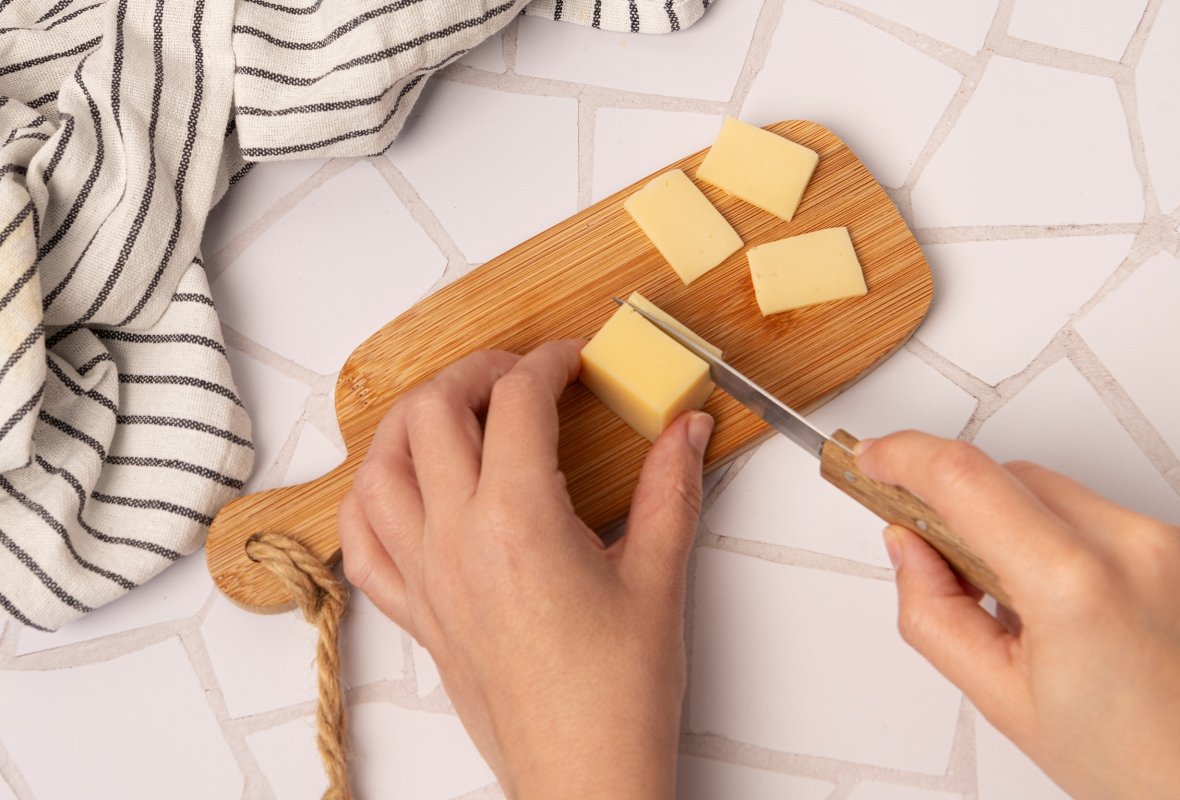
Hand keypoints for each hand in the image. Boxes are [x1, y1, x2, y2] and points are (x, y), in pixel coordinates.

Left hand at [337, 341, 713, 799]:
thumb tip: (686, 429)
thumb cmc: (618, 693)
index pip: (517, 402)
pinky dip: (372, 497)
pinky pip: (361, 540)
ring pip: (378, 465)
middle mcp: (456, 539)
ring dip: (411, 422)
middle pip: (431, 412)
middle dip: (474, 373)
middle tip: (518, 376)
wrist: (584, 773)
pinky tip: (405, 487)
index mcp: (517, 521)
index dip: (547, 361)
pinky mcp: (414, 611)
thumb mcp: (659, 578)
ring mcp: (423, 575)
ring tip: (456, 414)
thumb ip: (672, 488)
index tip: (571, 359)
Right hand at [857, 431, 1179, 799]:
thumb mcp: (1002, 698)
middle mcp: (1132, 546)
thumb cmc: (1137, 765)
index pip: (966, 478)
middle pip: (1008, 477)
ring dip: (1011, 523)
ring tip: (1011, 599)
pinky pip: (1095, 514)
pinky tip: (1061, 602)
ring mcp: (1167, 543)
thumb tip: (907, 548)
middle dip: (958, 506)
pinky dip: (1059, 539)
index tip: (872, 458)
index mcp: (1076, 585)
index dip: (904, 456)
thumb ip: (933, 612)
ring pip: (1051, 491)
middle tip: (933, 555)